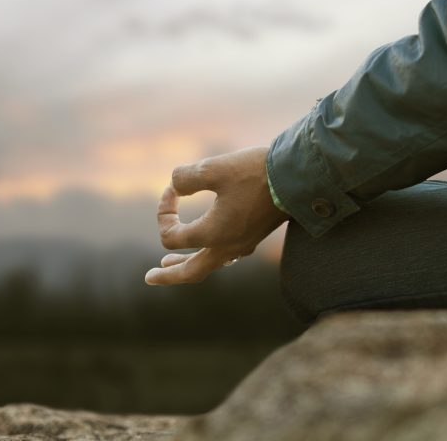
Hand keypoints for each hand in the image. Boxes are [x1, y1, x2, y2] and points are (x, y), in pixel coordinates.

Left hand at [145, 146, 289, 284]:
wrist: (298, 177)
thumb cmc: (255, 172)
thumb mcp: (213, 168)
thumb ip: (185, 177)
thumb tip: (175, 184)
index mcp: (211, 234)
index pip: (171, 235)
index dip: (163, 212)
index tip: (171, 189)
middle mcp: (226, 247)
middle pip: (190, 272)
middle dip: (168, 276)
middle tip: (149, 278)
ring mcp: (242, 245)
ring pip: (209, 265)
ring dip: (188, 265)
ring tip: (170, 265)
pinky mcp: (254, 238)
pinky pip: (226, 256)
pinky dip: (209, 254)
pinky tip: (209, 245)